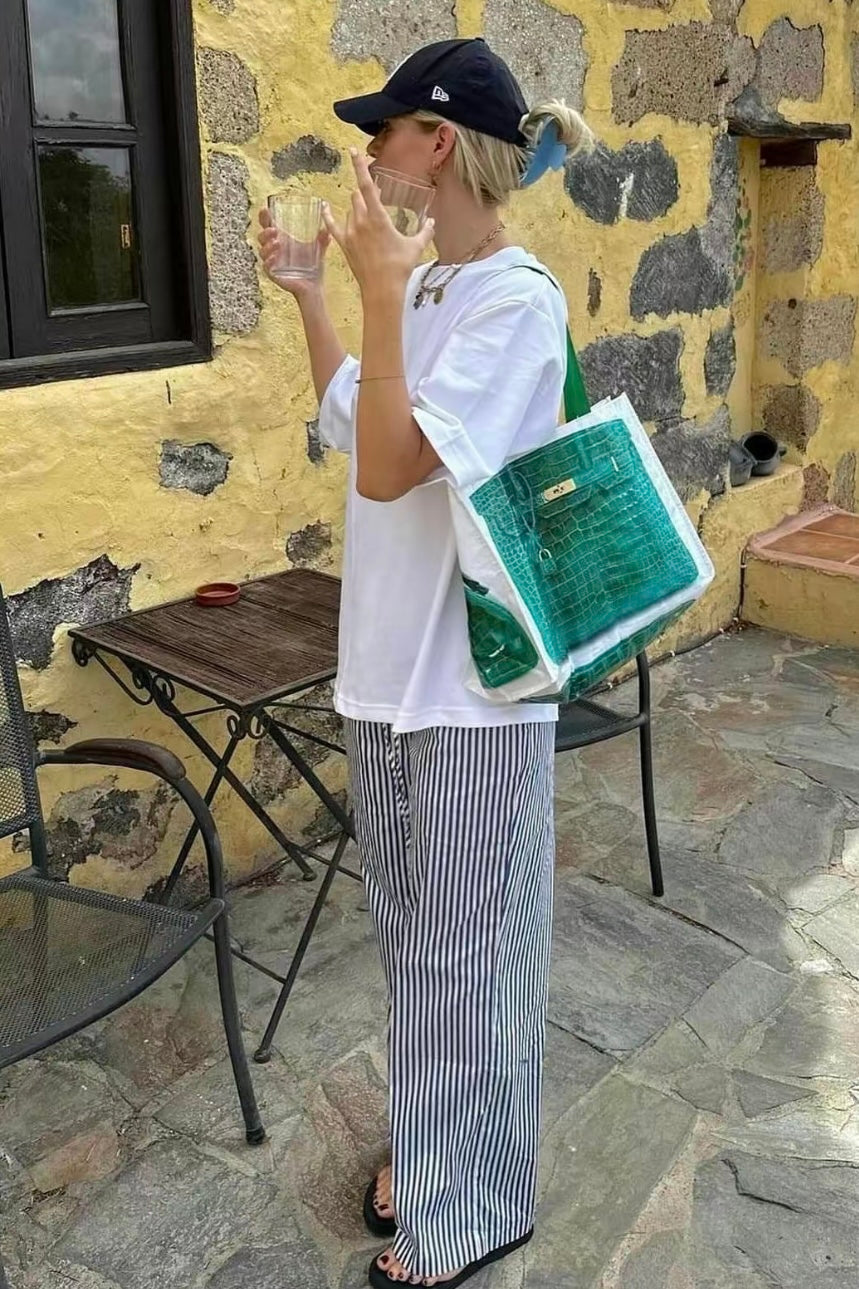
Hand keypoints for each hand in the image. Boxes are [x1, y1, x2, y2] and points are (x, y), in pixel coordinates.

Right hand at [257, 207, 330, 297]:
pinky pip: (266, 267)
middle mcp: (274, 250)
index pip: (268, 226)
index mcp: (282, 240)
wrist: (314, 286)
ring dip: (267, 246)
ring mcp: (273, 262)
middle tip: (274, 230)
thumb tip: (327, 229)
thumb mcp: (318, 250)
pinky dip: (268, 261)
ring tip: (278, 243)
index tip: (265, 209)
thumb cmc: (312, 267)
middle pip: (262, 237)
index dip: (265, 217)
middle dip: (265, 232)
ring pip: (262, 251)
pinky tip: (274, 258)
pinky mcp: (274, 274)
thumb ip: (322, 239)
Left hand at [323, 149, 434, 298]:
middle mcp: (361, 221)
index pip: (367, 185)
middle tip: (374, 196)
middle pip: (357, 197)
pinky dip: (328, 215)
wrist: (382, 290)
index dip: (360, 166)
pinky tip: (324, 207)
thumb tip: (433, 222)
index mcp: (378, 217)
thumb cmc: (400, 268)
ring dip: (357, 208)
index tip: (353, 151)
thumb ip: (425, 232)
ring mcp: (350, 233)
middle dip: (365, 193)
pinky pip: (332, 225)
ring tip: (368, 216)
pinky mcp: (344, 245)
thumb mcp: (415, 247)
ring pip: (350, 210)